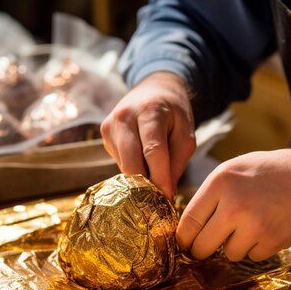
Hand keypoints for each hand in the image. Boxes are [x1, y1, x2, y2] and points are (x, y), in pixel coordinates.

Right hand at [100, 71, 196, 199]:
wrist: (153, 89)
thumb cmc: (173, 113)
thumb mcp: (186, 134)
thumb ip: (177, 162)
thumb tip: (165, 193)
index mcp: (149, 111)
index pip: (153, 150)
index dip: (160, 177)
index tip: (167, 198)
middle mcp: (124, 117)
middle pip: (131, 162)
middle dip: (145, 185)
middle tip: (159, 199)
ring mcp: (110, 125)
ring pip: (124, 166)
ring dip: (140, 178)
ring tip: (155, 179)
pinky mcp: (104, 134)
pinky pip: (119, 161)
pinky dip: (133, 168)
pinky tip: (143, 163)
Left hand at [176, 145, 290, 260]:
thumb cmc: (275, 171)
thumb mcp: (237, 168)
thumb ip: (213, 193)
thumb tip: (190, 223)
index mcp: (221, 182)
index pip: (188, 221)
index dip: (183, 238)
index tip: (184, 244)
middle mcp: (233, 205)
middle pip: (202, 246)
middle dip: (202, 250)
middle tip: (207, 247)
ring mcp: (253, 225)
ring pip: (228, 253)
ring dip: (235, 246)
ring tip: (251, 225)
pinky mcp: (272, 241)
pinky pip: (252, 257)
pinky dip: (257, 248)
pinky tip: (268, 228)